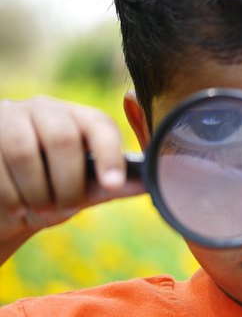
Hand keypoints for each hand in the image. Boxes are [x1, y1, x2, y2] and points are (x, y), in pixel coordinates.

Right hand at [0, 96, 143, 264]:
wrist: (4, 202)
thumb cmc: (51, 193)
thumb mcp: (84, 191)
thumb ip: (112, 185)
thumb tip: (151, 183)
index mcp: (78, 119)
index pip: (99, 125)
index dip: (109, 154)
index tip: (112, 185)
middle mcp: (45, 109)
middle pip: (63, 137)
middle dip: (67, 183)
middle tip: (64, 207)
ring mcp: (9, 116)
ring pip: (24, 150)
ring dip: (35, 191)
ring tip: (38, 207)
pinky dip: (9, 194)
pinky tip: (15, 204)